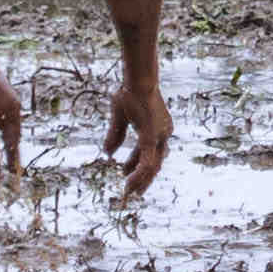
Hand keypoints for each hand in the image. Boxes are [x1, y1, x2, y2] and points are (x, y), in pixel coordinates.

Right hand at [99, 71, 171, 202]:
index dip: (137, 164)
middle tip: (132, 191)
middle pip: (156, 162)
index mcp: (159, 128)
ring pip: (153, 165)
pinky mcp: (153, 137)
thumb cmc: (129, 93)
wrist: (138, 80)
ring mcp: (161, 135)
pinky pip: (148, 161)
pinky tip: (130, 183)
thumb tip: (108, 153)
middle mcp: (164, 133)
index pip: (151, 152)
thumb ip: (115, 136)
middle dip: (143, 178)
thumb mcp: (120, 117)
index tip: (124, 173)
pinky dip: (139, 174)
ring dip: (141, 180)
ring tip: (129, 191)